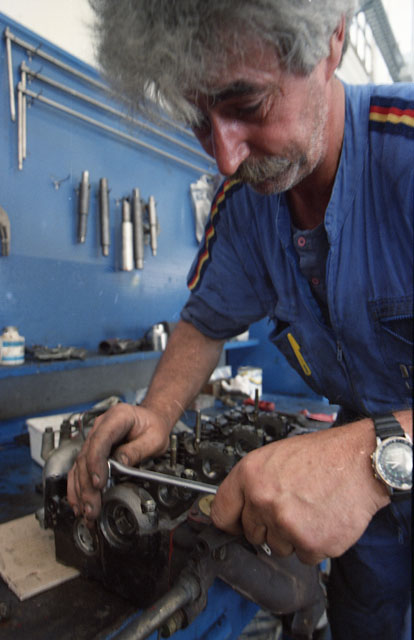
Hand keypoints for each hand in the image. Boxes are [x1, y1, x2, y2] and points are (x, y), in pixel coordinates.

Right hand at [67, 403, 169, 524]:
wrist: (151, 419)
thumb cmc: (153, 426)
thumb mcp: (154, 437)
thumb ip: (137, 450)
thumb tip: (120, 464)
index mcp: (117, 417)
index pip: (99, 440)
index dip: (96, 462)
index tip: (98, 483)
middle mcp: (100, 427)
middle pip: (86, 456)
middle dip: (87, 485)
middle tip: (92, 507)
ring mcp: (94, 438)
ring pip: (79, 466)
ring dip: (80, 491)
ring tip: (87, 512)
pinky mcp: (92, 451)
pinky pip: (80, 470)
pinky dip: (78, 488)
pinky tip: (80, 503)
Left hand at [210, 420, 389, 564]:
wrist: (360, 462)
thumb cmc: (322, 456)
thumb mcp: (276, 456)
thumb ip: (254, 483)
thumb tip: (239, 507)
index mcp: (250, 475)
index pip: (221, 512)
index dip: (230, 522)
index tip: (235, 526)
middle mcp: (263, 499)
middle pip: (251, 534)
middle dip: (269, 527)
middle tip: (291, 508)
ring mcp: (286, 523)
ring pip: (278, 548)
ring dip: (293, 537)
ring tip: (310, 511)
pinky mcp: (310, 543)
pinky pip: (304, 556)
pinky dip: (315, 544)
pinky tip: (323, 520)